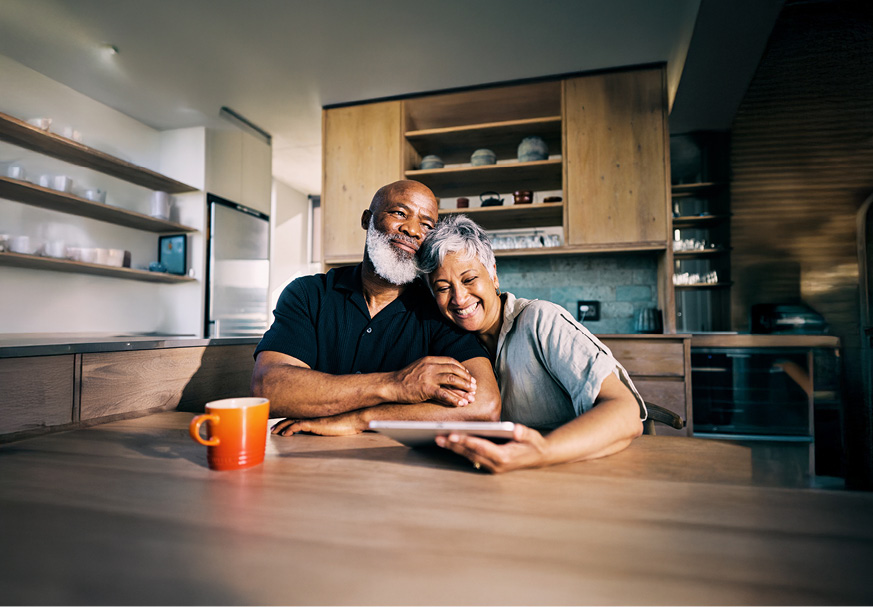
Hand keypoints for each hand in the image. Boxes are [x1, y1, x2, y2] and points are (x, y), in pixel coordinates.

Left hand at [271, 411, 366, 436]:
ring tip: (274, 432)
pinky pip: (297, 426)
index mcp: (316, 413)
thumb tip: (327, 428)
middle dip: (280, 423)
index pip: (298, 414)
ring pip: (291, 421)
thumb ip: (329, 423)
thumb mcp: (336, 422)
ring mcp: (312, 418)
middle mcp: (312, 414)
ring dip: (281, 427)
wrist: (355, 417)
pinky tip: (284, 434)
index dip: (288, 419)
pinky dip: (289, 430)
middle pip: (291, 416)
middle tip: (273, 429)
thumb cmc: (349, 420)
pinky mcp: (314, 423)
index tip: (281, 424)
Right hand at [390, 356, 476, 407]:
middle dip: (466, 378)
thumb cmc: (405, 378)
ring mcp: (428, 377)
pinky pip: (444, 394)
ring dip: (464, 388)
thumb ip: (432, 369)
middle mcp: (430, 366)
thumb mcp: (419, 367)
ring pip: (452, 380)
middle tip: (474, 386)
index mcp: (429, 359)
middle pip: (454, 370)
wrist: (391, 385)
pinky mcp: (426, 389)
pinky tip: (461, 404)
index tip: (468, 376)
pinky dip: (454, 399)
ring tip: (471, 395)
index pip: (451, 361)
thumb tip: (447, 376)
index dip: (462, 369)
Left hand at [434, 424, 549, 473]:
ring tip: (439, 439)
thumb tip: (516, 430)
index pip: (481, 448)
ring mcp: (492, 467)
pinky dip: (461, 450)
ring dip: (454, 449)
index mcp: (505, 457)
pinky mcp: (490, 465)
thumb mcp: (533, 437)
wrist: (540, 457)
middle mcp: (496, 465)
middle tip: (438, 437)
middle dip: (454, 445)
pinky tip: (450, 443)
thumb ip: (524, 433)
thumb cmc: (534, 444)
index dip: (466, 441)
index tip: (453, 435)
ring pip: (469, 457)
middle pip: (471, 453)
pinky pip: (472, 457)